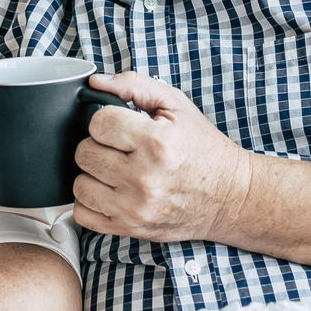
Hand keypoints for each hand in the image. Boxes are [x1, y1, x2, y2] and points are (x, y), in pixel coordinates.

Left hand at [71, 71, 254, 242]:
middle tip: (121, 147)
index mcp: (156, 143)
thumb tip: (96, 81)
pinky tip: (110, 191)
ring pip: (79, 184)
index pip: (98, 122)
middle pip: (84, 152)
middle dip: (99, 145)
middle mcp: (143, 178)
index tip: (120, 125)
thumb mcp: (177, 106)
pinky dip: (91, 202)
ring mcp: (135, 208)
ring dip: (94, 174)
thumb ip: (135, 85)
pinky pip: (83, 215)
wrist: (231, 197)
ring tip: (116, 169)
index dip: (106, 119)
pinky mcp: (130, 229)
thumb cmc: (204, 150)